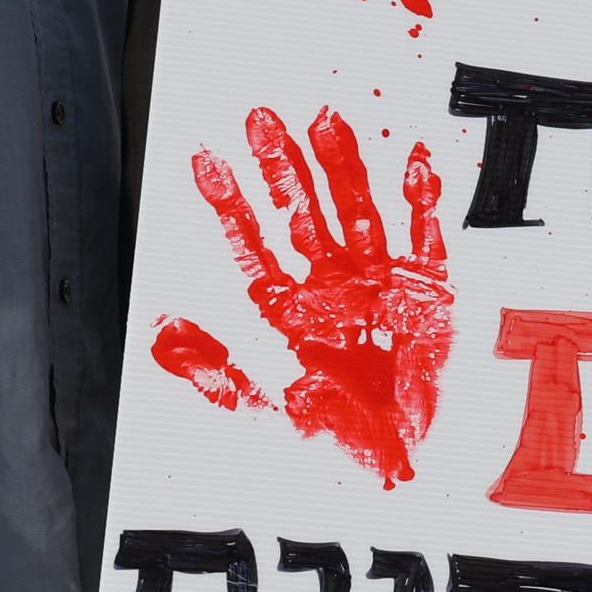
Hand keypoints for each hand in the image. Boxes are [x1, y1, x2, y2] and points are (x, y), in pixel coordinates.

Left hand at [154, 105, 453, 486]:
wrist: (405, 471)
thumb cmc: (342, 446)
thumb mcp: (266, 415)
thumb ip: (216, 373)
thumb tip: (162, 334)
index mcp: (293, 314)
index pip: (254, 246)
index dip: (230, 205)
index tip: (205, 163)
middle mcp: (334, 291)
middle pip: (303, 215)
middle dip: (282, 168)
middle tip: (260, 120)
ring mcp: (382, 287)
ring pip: (357, 212)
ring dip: (342, 168)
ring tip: (324, 121)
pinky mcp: (429, 295)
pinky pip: (425, 237)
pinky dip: (420, 201)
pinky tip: (406, 163)